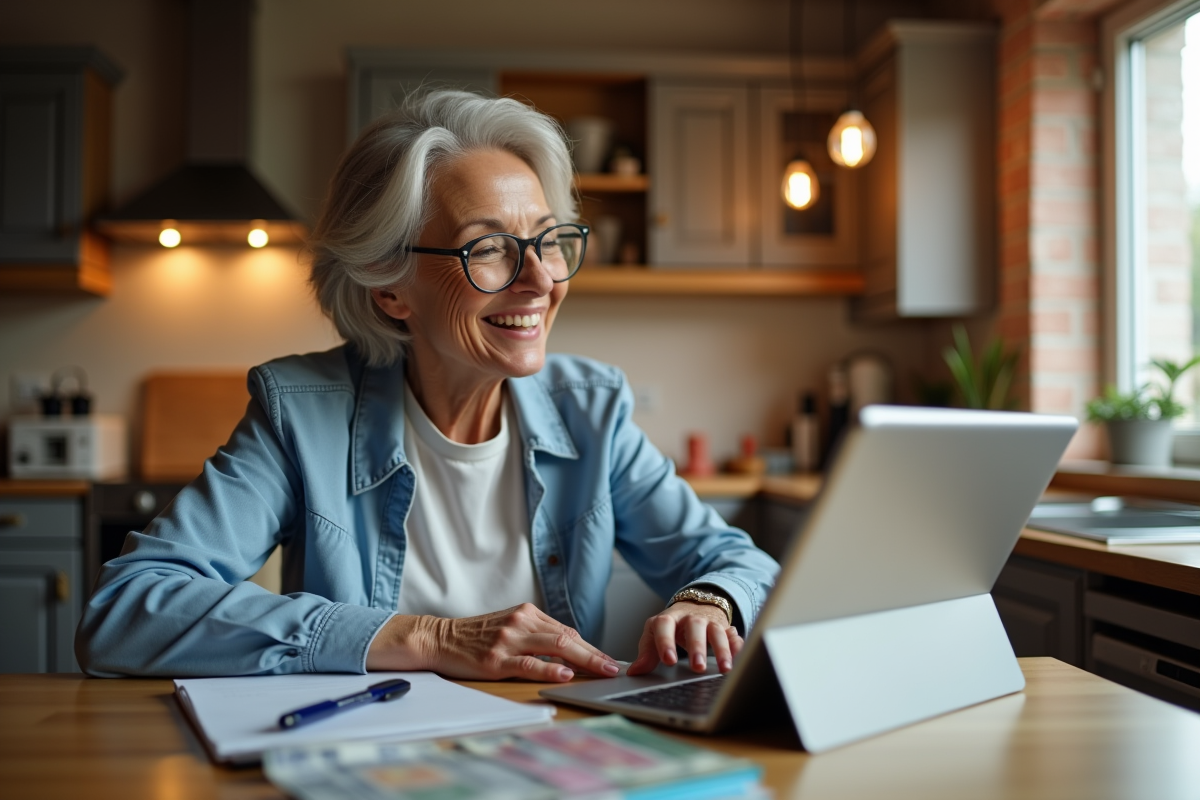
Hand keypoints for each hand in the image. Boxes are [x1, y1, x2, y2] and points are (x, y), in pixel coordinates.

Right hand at [365, 603, 620, 681]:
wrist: (438, 637)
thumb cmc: (475, 636)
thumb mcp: (509, 627)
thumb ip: (536, 635)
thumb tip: (568, 653)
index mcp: (527, 613)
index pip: (567, 631)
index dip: (590, 647)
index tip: (608, 659)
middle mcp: (521, 622)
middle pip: (567, 638)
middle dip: (594, 654)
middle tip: (614, 667)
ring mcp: (509, 640)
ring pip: (554, 648)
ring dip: (583, 660)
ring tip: (601, 670)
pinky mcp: (496, 659)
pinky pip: (528, 663)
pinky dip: (549, 668)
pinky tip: (564, 673)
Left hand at [626, 601, 742, 675]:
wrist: (695, 605)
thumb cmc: (672, 625)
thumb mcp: (655, 634)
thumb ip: (646, 652)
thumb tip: (635, 672)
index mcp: (669, 618)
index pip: (665, 625)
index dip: (666, 642)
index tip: (668, 660)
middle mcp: (690, 618)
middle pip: (695, 627)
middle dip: (697, 647)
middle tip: (698, 667)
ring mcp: (709, 621)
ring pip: (717, 631)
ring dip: (721, 650)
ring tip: (724, 669)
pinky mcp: (725, 628)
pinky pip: (734, 635)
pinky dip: (737, 645)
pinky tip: (739, 656)